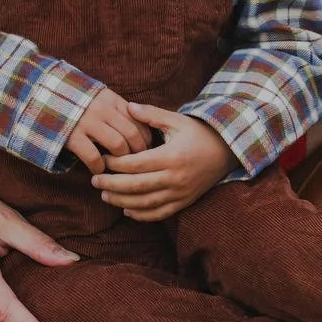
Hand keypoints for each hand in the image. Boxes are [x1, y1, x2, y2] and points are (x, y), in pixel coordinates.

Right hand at [66, 87, 153, 174]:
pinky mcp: (72, 136)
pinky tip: (99, 169)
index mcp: (111, 99)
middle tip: (137, 164)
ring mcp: (87, 121)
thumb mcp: (100, 98)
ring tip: (118, 167)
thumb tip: (142, 129)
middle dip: (138, 152)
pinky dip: (99, 167)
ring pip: (117, 145)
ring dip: (121, 161)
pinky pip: (94, 156)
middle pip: (131, 134)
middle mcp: (102, 109)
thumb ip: (118, 109)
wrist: (45, 96)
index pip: (138, 121)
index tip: (146, 151)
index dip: (146, 139)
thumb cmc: (78, 103)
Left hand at [93, 103, 234, 220]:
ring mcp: (180, 193)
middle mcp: (175, 178)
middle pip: (137, 186)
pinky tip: (126, 210)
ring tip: (105, 195)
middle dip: (112, 184)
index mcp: (172, 156)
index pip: (136, 164)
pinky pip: (160, 214)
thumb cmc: (199, 132)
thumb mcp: (176, 120)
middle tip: (94, 180)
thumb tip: (127, 106)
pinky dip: (142, 215)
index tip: (101, 159)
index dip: (116, 164)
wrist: (226, 151)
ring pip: (145, 203)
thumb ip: (151, 114)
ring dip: (122, 202)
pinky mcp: (184, 202)